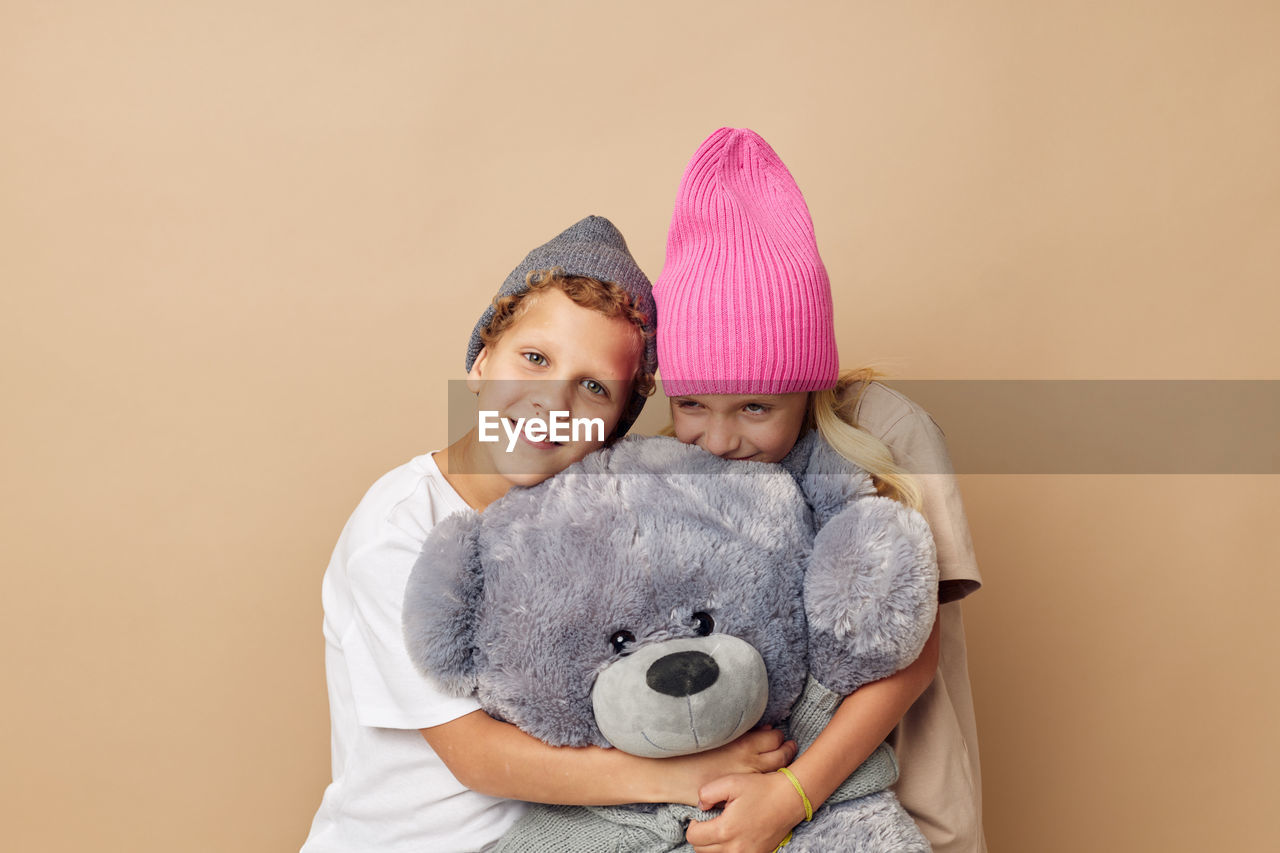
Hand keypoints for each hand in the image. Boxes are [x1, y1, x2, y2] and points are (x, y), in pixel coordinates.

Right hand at [668, 727, 796, 805]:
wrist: (670, 774)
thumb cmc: (688, 749)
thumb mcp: (718, 733)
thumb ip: (743, 731)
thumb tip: (765, 727)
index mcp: (744, 744)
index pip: (774, 737)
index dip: (778, 736)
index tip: (778, 736)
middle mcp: (750, 764)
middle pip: (780, 757)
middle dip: (786, 750)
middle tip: (787, 746)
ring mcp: (745, 782)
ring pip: (774, 774)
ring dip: (780, 767)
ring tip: (780, 762)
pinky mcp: (737, 796)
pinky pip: (759, 788)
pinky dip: (766, 781)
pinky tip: (763, 779)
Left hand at [686, 770, 806, 852]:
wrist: (789, 799)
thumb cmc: (761, 788)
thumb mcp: (730, 781)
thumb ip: (706, 793)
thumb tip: (701, 807)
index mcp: (725, 830)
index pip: (693, 837)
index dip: (693, 824)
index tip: (703, 815)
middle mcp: (735, 849)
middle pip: (701, 850)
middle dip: (701, 836)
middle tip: (711, 821)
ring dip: (713, 845)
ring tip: (722, 828)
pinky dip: (728, 850)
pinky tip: (733, 836)